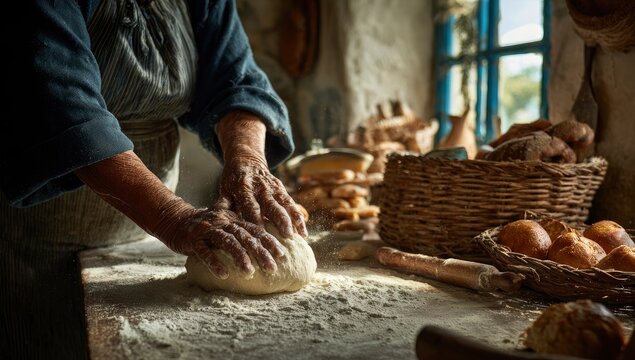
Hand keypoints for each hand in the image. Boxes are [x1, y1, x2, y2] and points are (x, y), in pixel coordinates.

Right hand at [74, 151, 284, 279]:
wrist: (174, 220)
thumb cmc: (205, 227)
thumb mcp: (225, 223)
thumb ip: (241, 229)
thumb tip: (264, 238)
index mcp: (232, 219)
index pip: (255, 230)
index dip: (269, 241)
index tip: (282, 254)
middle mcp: (223, 222)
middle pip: (245, 237)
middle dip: (261, 252)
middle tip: (273, 268)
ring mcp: (208, 230)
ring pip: (228, 243)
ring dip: (240, 257)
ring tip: (250, 272)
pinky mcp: (193, 240)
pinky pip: (205, 252)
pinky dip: (215, 262)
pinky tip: (224, 274)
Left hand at [216, 111, 306, 237]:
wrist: (246, 159)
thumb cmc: (232, 180)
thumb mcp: (225, 190)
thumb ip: (224, 206)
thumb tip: (218, 224)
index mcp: (243, 187)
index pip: (250, 206)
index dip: (255, 220)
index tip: (259, 235)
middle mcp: (260, 187)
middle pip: (271, 205)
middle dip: (279, 220)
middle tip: (285, 236)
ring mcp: (272, 187)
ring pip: (284, 204)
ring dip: (291, 220)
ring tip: (296, 236)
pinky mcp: (281, 189)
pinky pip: (291, 204)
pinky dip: (298, 217)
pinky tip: (303, 231)